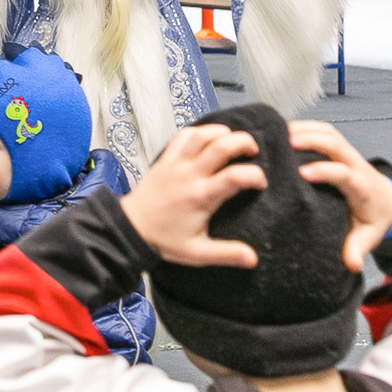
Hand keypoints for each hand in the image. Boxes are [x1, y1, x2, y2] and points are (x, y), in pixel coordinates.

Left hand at [119, 124, 268, 267]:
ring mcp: (175, 164)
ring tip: (234, 140)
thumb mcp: (197, 253)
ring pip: (200, 135)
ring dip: (221, 132)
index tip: (261, 183)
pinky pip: (182, 136)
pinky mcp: (165, 160)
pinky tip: (209, 137)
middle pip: (220, 146)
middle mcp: (189, 175)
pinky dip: (198, 131)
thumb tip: (253, 259)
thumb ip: (226, 254)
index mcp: (201, 196)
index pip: (235, 176)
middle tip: (253, 151)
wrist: (130, 228)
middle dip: (243, 142)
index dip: (254, 175)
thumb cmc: (164, 240)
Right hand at [288, 119, 391, 270]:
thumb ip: (356, 248)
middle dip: (313, 140)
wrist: (388, 200)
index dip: (326, 171)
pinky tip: (283, 130)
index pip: (345, 174)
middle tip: (286, 142)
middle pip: (337, 145)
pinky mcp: (339, 147)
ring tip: (279, 133)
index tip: (303, 173)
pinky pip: (324, 130)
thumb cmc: (372, 218)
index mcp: (362, 188)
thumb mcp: (367, 237)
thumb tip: (350, 264)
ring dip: (306, 129)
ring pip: (330, 133)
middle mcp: (356, 165)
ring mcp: (348, 153)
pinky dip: (305, 126)